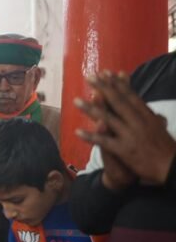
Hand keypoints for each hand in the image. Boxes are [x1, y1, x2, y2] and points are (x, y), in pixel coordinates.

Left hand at [75, 71, 175, 185]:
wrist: (173, 169)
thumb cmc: (166, 150)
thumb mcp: (161, 130)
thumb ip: (153, 120)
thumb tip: (155, 113)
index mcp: (147, 116)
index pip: (130, 96)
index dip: (117, 84)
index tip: (106, 73)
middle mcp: (138, 123)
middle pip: (118, 102)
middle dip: (103, 88)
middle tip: (90, 76)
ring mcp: (131, 135)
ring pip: (108, 119)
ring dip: (90, 109)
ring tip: (76, 100)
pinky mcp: (124, 150)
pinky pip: (104, 142)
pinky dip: (91, 136)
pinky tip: (77, 132)